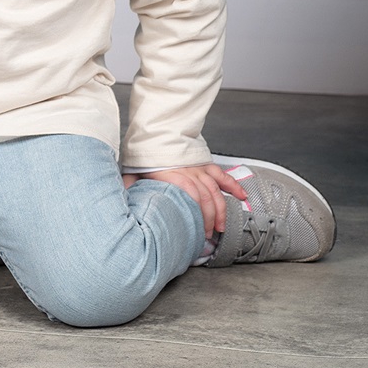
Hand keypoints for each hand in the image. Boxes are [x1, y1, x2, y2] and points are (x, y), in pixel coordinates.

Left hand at [123, 163, 246, 240]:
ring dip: (220, 209)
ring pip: (215, 190)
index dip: (197, 216)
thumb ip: (130, 186)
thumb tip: (124, 200)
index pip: (191, 198)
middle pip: (205, 198)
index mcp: (172, 176)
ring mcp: (199, 168)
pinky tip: (242, 196)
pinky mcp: (204, 164)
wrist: (154, 131)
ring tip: (221, 226)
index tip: (198, 232)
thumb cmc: (144, 154)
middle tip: (208, 235)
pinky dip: (233, 186)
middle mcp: (189, 172)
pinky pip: (222, 175)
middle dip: (209, 219)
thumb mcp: (132, 171)